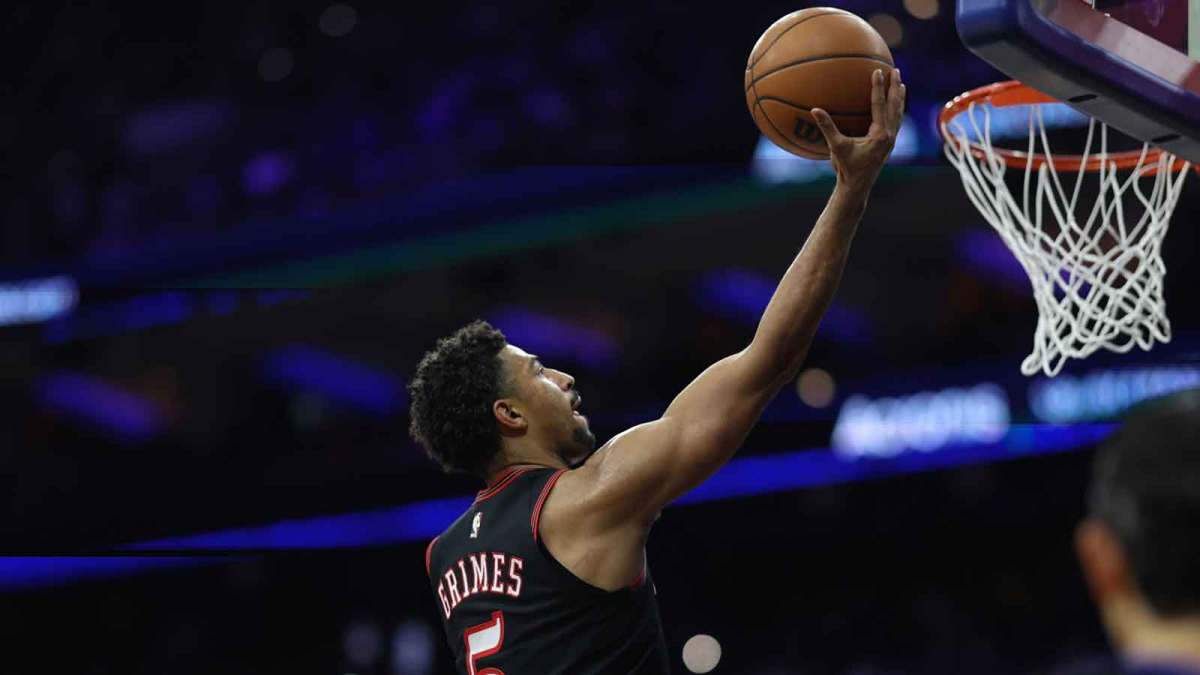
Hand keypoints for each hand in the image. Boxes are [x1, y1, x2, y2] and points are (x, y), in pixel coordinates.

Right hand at [812, 68, 904, 191]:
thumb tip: (814, 110)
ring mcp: (892, 139)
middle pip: (895, 105)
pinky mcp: (889, 143)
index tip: (877, 71)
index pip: (880, 105)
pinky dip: (896, 110)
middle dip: (895, 87)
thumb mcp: (836, 147)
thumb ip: (827, 128)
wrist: (857, 186)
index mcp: (880, 134)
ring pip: (899, 113)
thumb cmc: (846, 168)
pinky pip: (895, 121)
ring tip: (901, 84)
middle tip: (895, 70)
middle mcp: (889, 135)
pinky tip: (894, 105)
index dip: (878, 87)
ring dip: (900, 97)